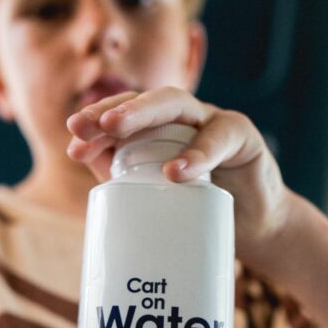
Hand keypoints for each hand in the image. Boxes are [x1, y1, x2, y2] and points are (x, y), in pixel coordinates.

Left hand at [65, 86, 299, 262]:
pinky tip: (175, 171)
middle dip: (113, 108)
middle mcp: (184, 116)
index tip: (73, 138)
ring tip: (115, 129)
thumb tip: (78, 154)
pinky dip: (197, 153)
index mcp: (160, 127)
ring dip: (143, 113)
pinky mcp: (243, 135)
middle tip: (86, 124)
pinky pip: (219, 136)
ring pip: (177, 104)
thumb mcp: (157, 191)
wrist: (254, 227)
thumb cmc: (200, 207)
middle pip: (146, 100)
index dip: (96, 120)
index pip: (124, 112)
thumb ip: (121, 170)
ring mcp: (213, 120)